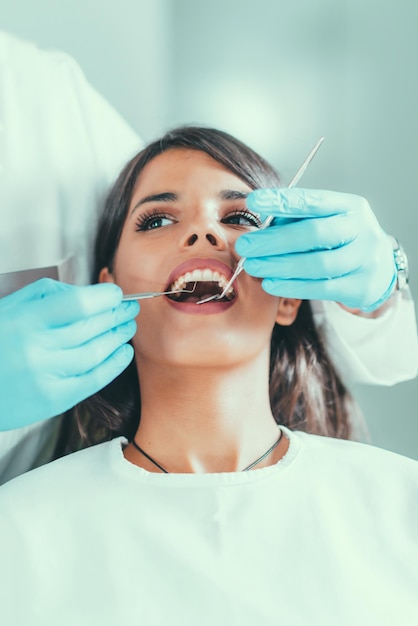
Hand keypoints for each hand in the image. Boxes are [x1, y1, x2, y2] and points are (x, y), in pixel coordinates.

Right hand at [0, 278, 138, 429]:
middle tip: (129, 308)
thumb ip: (48, 296)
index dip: (105, 297)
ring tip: (127, 327)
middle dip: (117, 315)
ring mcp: (46, 375)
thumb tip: (88, 294)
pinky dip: (115, 364)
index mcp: (25, 320)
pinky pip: (94, 379)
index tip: (115, 294)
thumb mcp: (10, 308)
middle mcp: (37, 347)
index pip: (80, 303)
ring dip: (119, 337)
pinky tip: (123, 352)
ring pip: (98, 352)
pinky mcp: (54, 399)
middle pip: (93, 327)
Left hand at [236, 188, 396, 310]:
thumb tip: (260, 225)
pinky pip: (322, 288)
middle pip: (313, 234)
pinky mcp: (361, 287)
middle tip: (245, 246)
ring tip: (253, 266)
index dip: (282, 201)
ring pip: (317, 264)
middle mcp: (362, 230)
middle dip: (274, 241)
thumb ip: (297, 220)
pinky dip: (292, 286)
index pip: (313, 201)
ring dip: (279, 266)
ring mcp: (365, 259)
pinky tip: (271, 283)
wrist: (379, 269)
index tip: (253, 201)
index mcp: (350, 206)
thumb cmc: (340, 240)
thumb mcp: (325, 221)